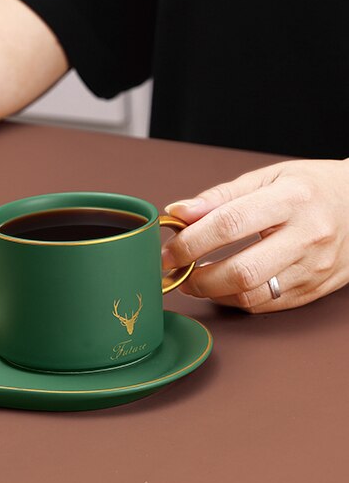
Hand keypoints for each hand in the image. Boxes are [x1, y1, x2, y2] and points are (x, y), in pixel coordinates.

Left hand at [160, 159, 348, 311]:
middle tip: (175, 271)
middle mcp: (307, 236)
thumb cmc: (313, 188)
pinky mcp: (314, 290)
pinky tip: (222, 286)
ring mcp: (313, 268)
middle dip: (197, 277)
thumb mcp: (269, 177)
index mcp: (292, 199)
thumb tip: (178, 213)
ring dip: (212, 292)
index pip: (230, 224)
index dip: (191, 242)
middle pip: (241, 271)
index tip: (168, 250)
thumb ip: (221, 196)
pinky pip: (266, 305)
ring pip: (252, 295)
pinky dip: (236, 300)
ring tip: (194, 279)